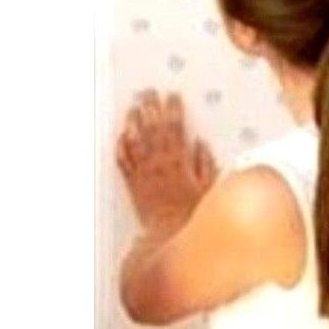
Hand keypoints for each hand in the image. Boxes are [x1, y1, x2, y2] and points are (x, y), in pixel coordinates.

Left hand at [116, 89, 217, 239]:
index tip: (172, 96)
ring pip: (136, 142)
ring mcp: (144, 173)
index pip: (176, 128)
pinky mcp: (134, 185)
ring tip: (132, 108)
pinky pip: (124, 163)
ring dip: (134, 123)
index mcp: (180, 162)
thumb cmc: (191, 215)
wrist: (169, 236)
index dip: (173, 110)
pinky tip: (120, 136)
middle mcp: (160, 164)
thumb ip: (205, 164)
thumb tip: (200, 145)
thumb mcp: (208, 188)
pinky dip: (121, 148)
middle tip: (148, 92)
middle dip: (151, 108)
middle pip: (154, 129)